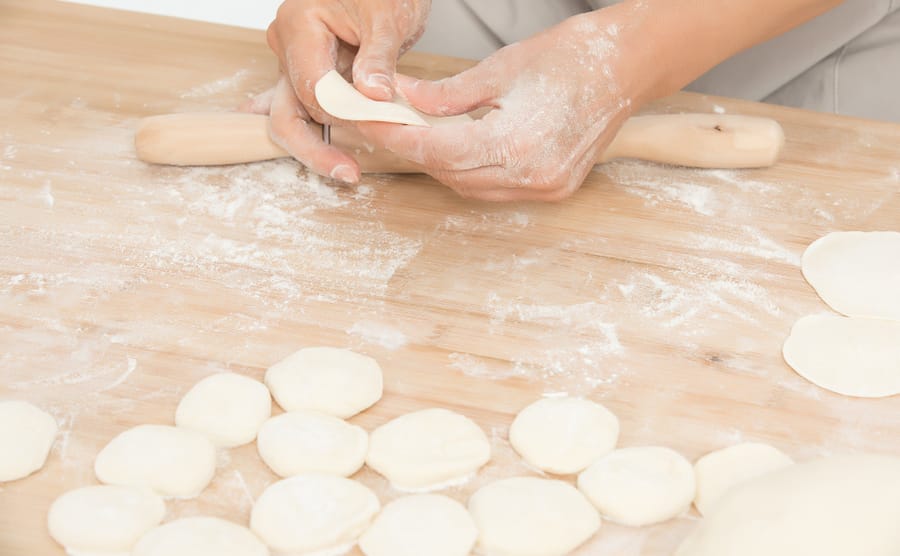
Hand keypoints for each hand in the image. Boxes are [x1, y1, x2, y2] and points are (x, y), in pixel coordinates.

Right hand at [246, 0, 431, 182]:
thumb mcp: (387, 16)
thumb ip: (379, 57)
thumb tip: (373, 94)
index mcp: (299, 27)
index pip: (313, 89)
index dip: (344, 115)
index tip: (376, 126)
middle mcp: (288, 47)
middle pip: (287, 112)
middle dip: (317, 147)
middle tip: (349, 173)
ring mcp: (295, 63)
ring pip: (293, 117)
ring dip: (318, 146)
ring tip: (347, 171)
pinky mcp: (309, 74)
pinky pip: (303, 110)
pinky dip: (313, 134)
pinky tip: (317, 157)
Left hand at [357, 8, 650, 200]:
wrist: (629, 66)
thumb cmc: (573, 57)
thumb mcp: (501, 67)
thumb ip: (448, 94)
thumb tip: (404, 99)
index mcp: (517, 142)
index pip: (436, 149)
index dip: (397, 137)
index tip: (370, 123)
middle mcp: (532, 174)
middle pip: (449, 173)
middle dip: (413, 148)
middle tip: (387, 123)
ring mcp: (546, 186)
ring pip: (470, 186)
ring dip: (440, 162)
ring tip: (417, 131)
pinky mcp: (554, 188)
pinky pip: (495, 187)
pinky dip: (470, 169)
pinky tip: (457, 145)